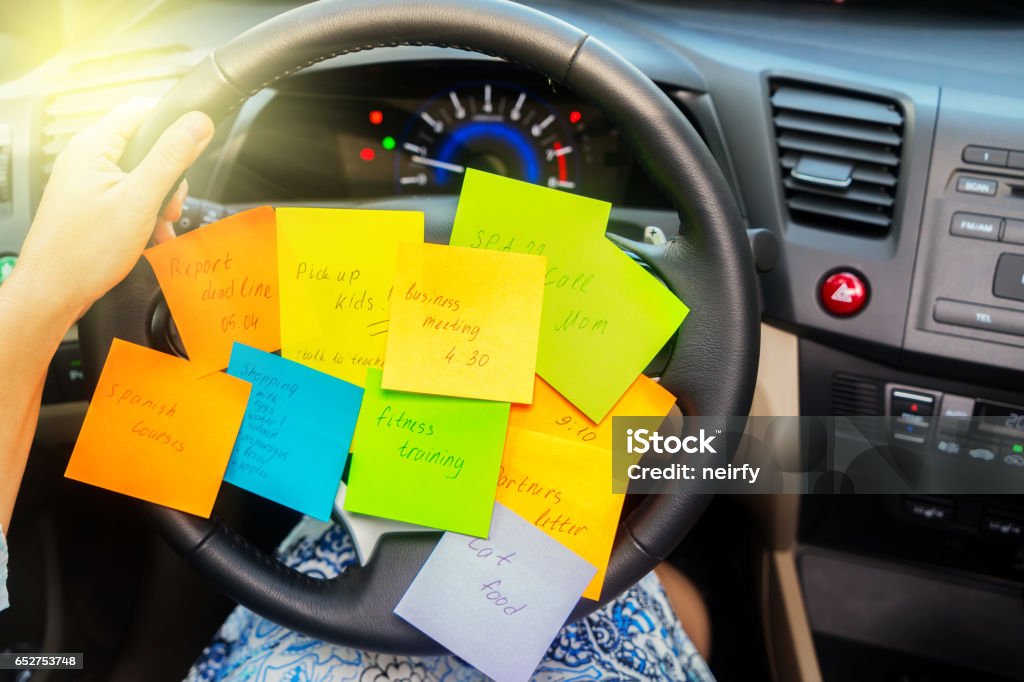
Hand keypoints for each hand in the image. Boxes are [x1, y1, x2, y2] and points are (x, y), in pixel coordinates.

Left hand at [13, 98, 213, 322]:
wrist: (55, 291)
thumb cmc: (83, 251)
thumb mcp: (139, 199)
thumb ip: (171, 157)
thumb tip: (196, 123)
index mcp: (93, 147)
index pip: (140, 110)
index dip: (172, 120)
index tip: (196, 139)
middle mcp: (87, 160)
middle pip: (146, 147)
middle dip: (171, 175)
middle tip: (172, 201)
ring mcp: (88, 182)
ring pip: (141, 176)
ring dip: (161, 199)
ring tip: (160, 223)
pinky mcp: (92, 204)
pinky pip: (130, 197)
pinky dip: (147, 214)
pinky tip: (152, 234)